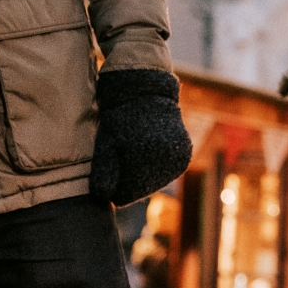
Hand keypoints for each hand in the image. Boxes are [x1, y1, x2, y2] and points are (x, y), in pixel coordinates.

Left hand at [88, 69, 192, 206]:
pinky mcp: (185, 155)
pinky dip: (156, 165)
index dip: (113, 184)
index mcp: (144, 162)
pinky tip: (147, 149)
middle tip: (122, 153)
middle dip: (128, 178)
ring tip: (135, 148)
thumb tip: (103, 197)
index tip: (109, 163)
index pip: (125, 194)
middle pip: (141, 189)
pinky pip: (166, 171)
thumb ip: (103, 171)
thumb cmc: (119, 117)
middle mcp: (166, 163)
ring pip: (154, 181)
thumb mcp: (105, 142)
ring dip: (143, 172)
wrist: (145, 90)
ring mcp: (179, 160)